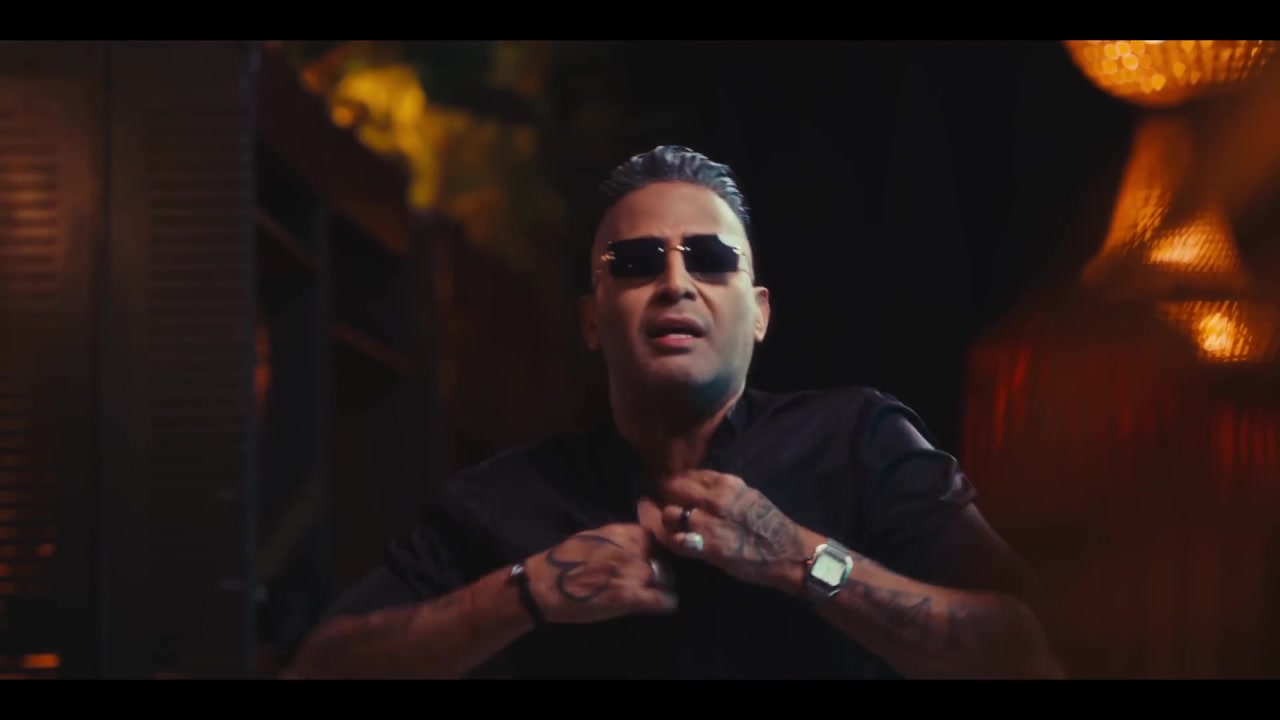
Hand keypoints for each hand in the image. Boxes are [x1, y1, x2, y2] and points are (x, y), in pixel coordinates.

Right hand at [524, 523, 677, 623]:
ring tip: (653, 594)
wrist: (544, 585)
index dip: (652, 552)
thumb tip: (635, 546)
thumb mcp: (593, 538)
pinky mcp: (629, 596)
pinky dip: (665, 603)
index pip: (653, 539)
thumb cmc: (562, 561)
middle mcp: (631, 549)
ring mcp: (632, 572)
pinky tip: (661, 605)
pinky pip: (663, 600)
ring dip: (661, 586)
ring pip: (665, 578)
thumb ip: (617, 541)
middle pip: (661, 559)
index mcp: (622, 532)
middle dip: (659, 570)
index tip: (648, 561)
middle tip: (649, 582)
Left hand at [637, 470, 818, 590]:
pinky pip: (674, 540)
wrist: (785, 552)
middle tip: (652, 500)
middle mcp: (714, 499)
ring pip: (668, 513)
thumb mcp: (745, 494)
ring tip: (657, 520)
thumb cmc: (766, 523)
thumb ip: (718, 488)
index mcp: (725, 482)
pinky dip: (666, 538)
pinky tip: (665, 537)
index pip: (686, 474)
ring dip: (660, 517)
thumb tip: (693, 485)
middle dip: (660, 494)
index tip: (665, 486)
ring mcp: (709, 523)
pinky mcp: (706, 547)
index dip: (672, 480)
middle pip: (671, 488)